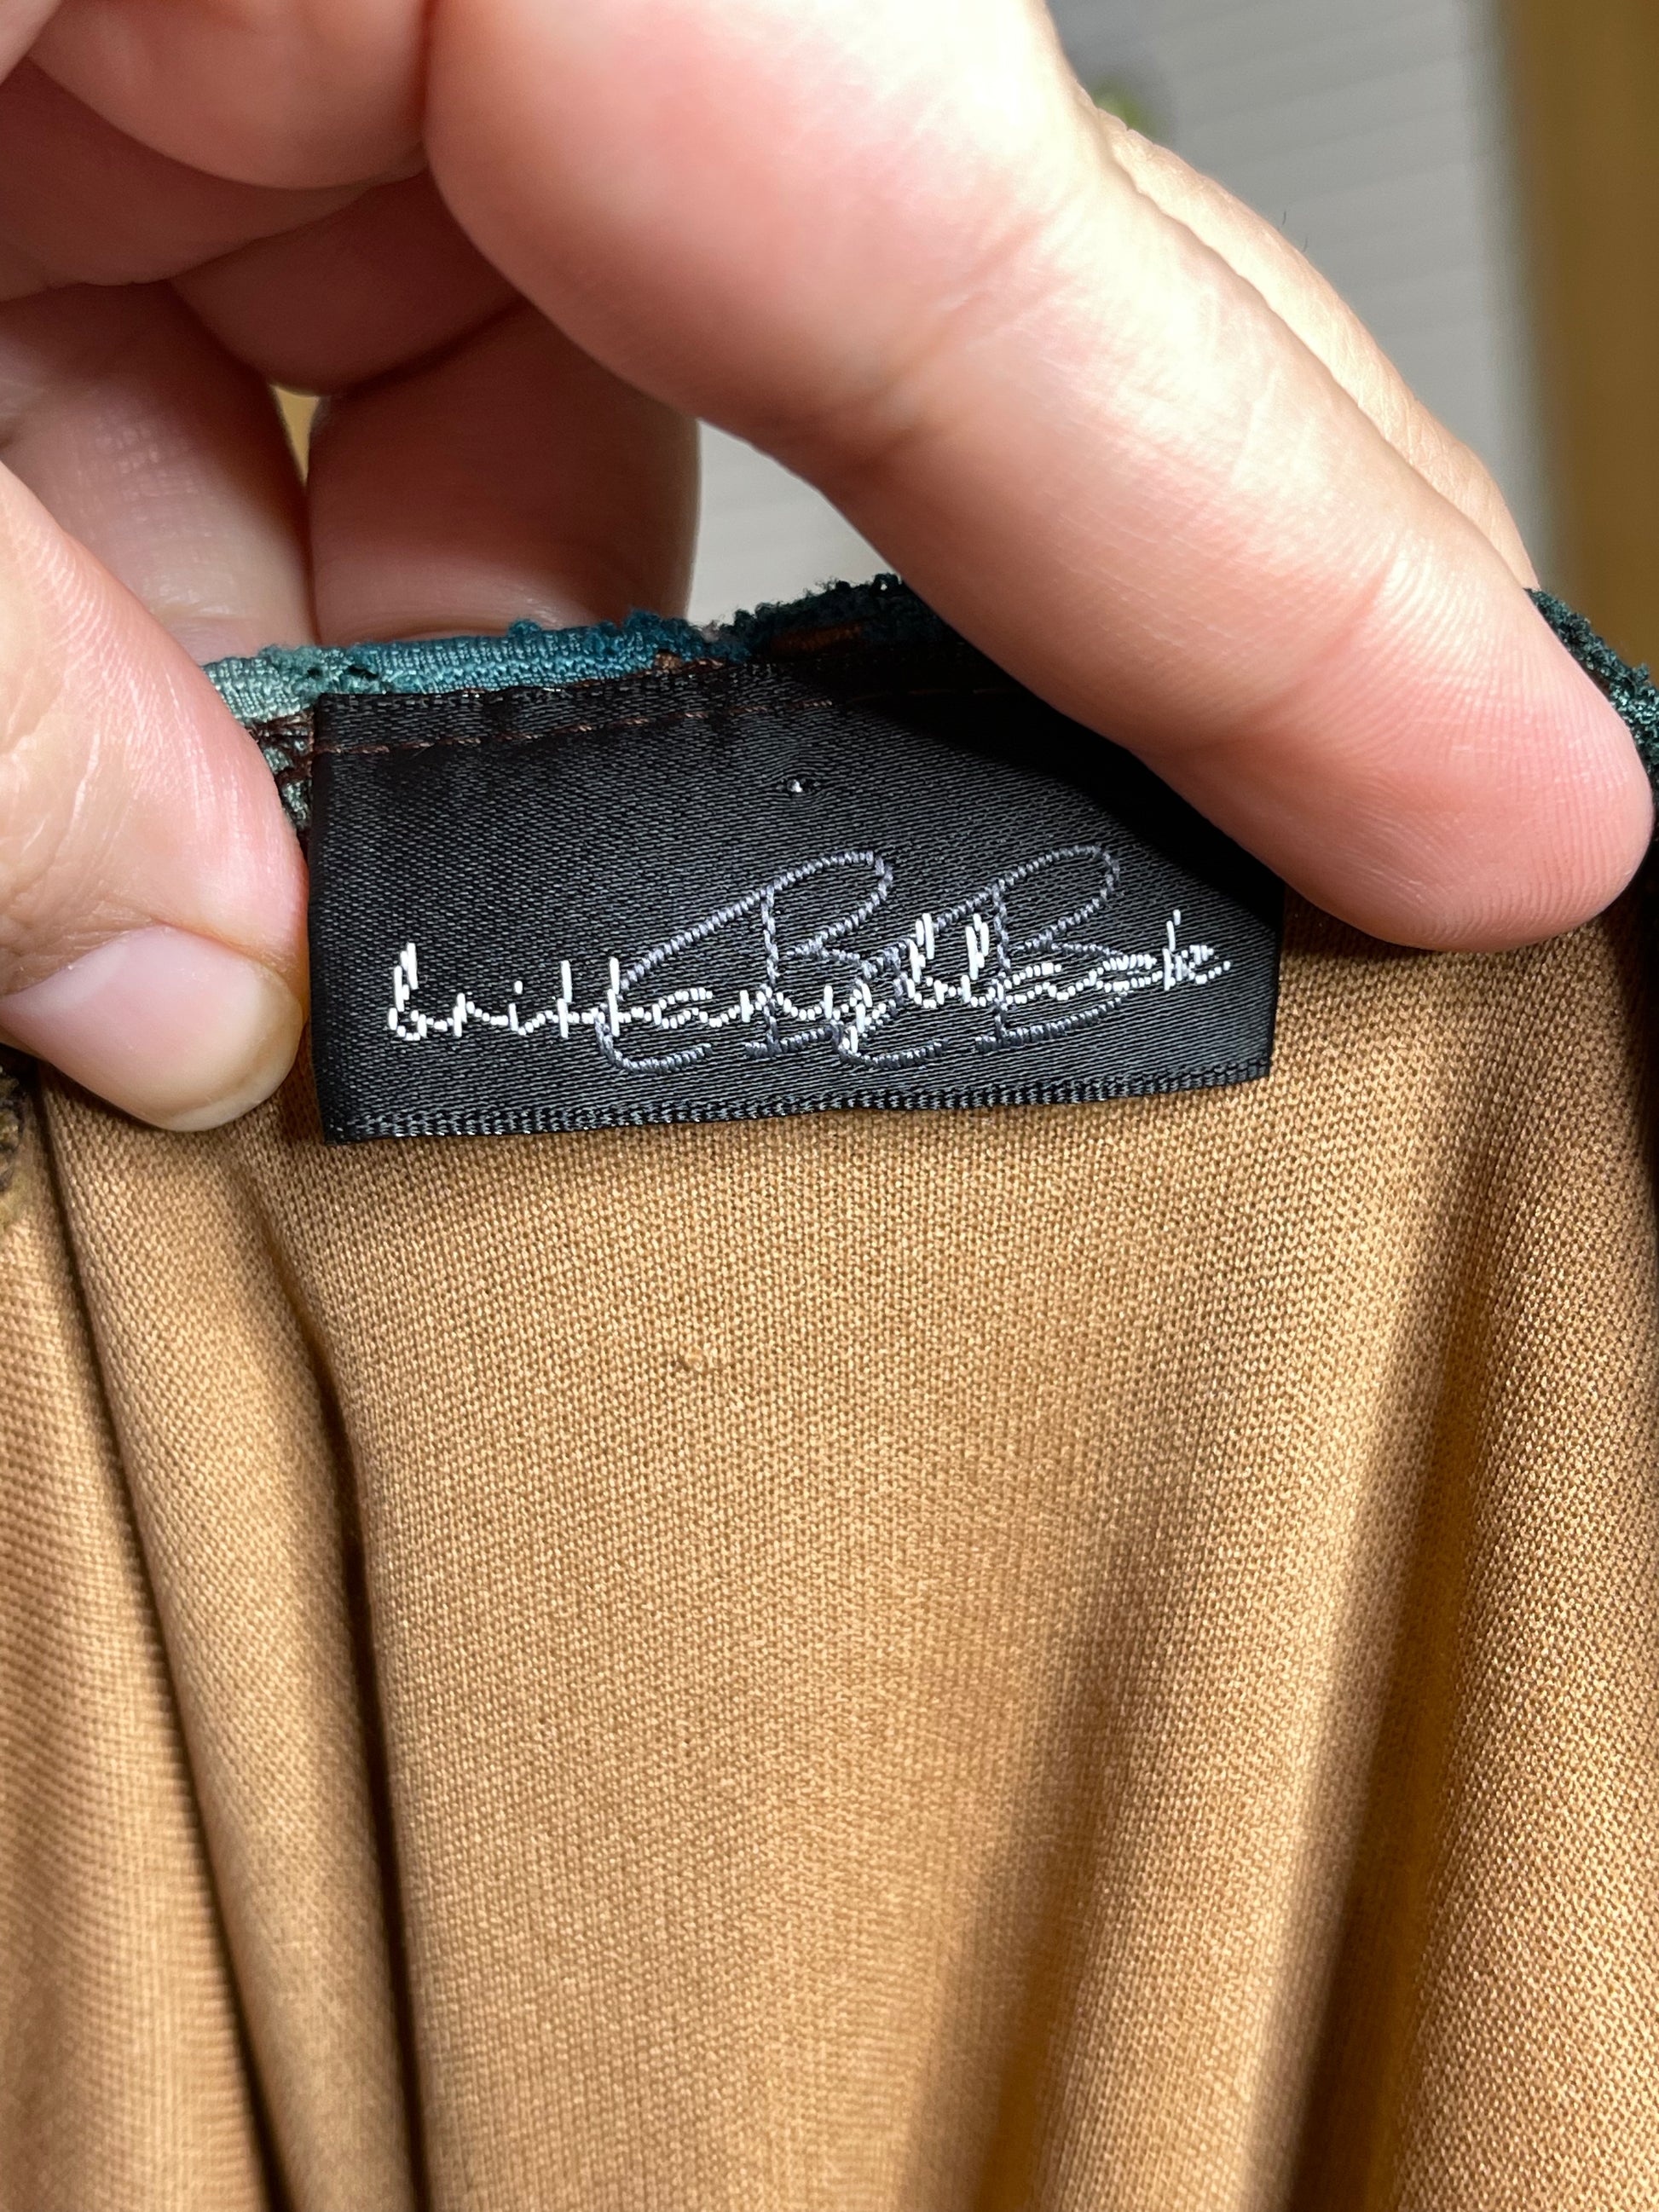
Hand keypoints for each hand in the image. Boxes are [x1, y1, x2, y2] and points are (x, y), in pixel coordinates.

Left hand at [0, 0, 1645, 1128]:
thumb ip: (1, 713)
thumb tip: (201, 1011)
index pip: (950, 196)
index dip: (1258, 544)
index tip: (1507, 812)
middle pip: (817, 269)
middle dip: (877, 645)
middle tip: (998, 948)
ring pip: (516, 370)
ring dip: (444, 693)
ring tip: (310, 931)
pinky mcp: (90, 67)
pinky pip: (300, 357)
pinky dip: (256, 609)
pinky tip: (159, 783)